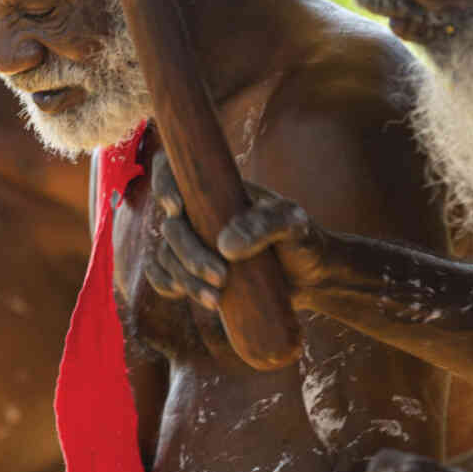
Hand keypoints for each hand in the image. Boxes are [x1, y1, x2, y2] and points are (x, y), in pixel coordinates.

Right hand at [145, 149, 327, 309]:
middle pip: (171, 227)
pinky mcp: (194, 271)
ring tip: (215, 299)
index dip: (164, 183)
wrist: (310, 277)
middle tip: (221, 276)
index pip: (177, 172)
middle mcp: (200, 214)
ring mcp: (195, 243)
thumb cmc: (303, 241)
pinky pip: (162, 274)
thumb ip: (265, 226)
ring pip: (166, 255)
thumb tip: (225, 246)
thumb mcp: (294, 225)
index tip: (177, 208)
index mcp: (219, 191)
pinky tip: (179, 294)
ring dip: (184, 278)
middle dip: (189, 254)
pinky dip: (165, 284)